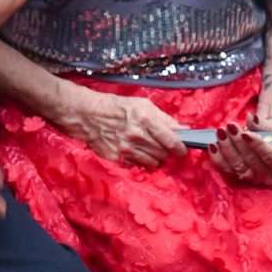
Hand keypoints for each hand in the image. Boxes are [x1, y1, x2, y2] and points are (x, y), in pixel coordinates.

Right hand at [50, 88, 183, 168]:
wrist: (87, 115)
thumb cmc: (117, 107)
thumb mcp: (142, 105)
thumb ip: (164, 118)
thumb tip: (184, 130)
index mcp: (145, 119)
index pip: (171, 140)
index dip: (180, 147)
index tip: (182, 149)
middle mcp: (136, 136)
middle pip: (164, 153)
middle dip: (167, 151)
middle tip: (163, 146)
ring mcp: (126, 149)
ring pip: (153, 162)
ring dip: (155, 157)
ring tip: (149, 148)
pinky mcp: (117, 158)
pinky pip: (138, 165)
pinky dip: (141, 160)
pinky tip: (136, 151)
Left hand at [207, 124, 271, 186]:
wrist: (270, 139)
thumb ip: (264, 125)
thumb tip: (252, 119)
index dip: (258, 146)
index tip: (246, 133)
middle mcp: (269, 177)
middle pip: (252, 161)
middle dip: (239, 142)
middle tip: (231, 126)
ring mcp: (252, 179)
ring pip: (237, 166)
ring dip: (227, 147)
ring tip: (221, 132)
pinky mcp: (237, 177)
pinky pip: (225, 169)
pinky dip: (217, 157)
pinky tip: (212, 144)